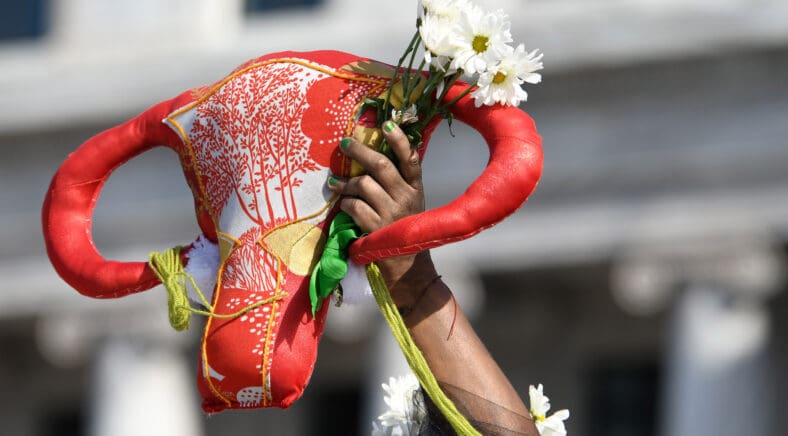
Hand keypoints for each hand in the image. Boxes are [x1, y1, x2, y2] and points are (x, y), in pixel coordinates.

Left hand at [327, 121, 437, 307]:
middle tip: (344, 143)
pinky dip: (345, 204)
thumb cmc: (404, 228)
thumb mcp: (409, 202)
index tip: (386, 124)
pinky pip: (354, 207)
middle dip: (360, 150)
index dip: (398, 139)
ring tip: (334, 183)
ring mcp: (392, 214)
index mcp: (416, 189)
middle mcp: (406, 198)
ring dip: (345, 182)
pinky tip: (341, 205)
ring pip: (363, 185)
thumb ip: (398, 181)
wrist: (407, 267)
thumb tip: (374, 153)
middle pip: (381, 165)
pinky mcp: (376, 229)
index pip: (410, 158)